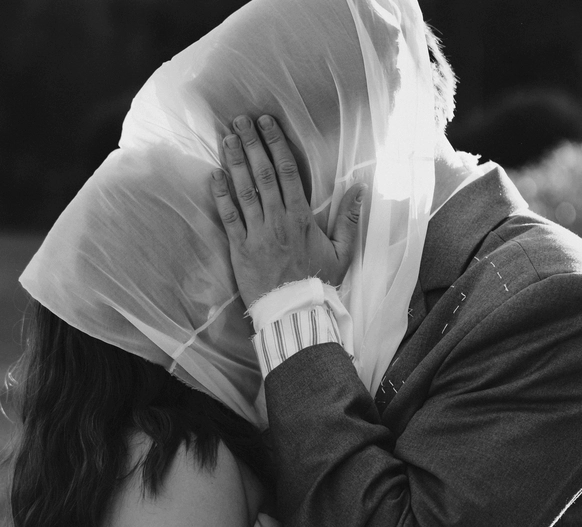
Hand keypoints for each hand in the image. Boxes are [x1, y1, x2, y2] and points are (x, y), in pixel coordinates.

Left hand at [211, 114, 365, 308]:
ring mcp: (257, 233)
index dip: (276, 144)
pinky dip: (221, 194)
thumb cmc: (318, 283)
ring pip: (244, 190)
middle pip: (263, 174)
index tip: (267, 123)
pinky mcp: (239, 248)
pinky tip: (214, 175)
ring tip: (226, 138)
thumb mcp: (343, 254)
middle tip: (240, 120)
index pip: (287, 172)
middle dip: (251, 143)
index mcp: (302, 217)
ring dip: (235, 161)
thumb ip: (350, 220)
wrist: (294, 312)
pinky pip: (228, 216)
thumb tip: (359, 189)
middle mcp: (278, 220)